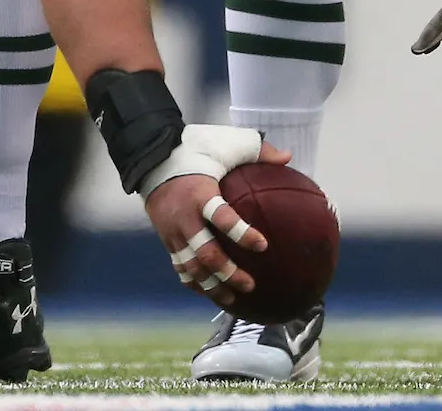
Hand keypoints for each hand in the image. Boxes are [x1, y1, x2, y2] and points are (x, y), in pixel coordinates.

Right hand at [144, 139, 290, 306]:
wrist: (152, 158)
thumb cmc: (196, 150)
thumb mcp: (226, 143)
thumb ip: (258, 150)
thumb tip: (288, 158)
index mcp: (201, 193)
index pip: (221, 217)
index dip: (241, 233)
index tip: (263, 245)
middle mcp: (185, 217)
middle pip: (205, 253)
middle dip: (228, 272)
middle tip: (250, 284)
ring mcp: (173, 232)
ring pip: (191, 267)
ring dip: (212, 286)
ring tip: (233, 299)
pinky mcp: (167, 240)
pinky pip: (180, 268)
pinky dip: (195, 283)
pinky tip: (211, 293)